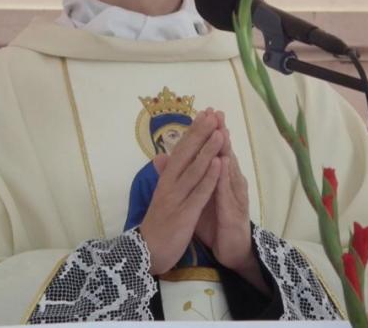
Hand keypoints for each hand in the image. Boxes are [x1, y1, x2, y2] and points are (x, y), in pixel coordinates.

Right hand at [139, 111, 224, 274]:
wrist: (147, 253)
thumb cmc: (158, 223)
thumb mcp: (160, 196)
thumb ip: (163, 176)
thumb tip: (159, 156)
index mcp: (165, 179)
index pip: (181, 150)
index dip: (193, 131)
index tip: (205, 113)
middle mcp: (169, 184)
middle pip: (186, 154)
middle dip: (200, 133)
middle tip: (213, 114)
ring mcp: (176, 198)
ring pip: (194, 170)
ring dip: (207, 150)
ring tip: (219, 132)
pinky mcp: (184, 214)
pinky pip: (198, 193)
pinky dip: (209, 178)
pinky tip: (219, 164)